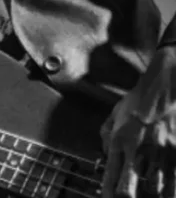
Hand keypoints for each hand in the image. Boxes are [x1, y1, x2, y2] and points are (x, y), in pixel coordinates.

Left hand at [100, 46, 175, 197]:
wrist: (163, 89)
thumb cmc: (138, 101)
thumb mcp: (114, 116)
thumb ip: (107, 137)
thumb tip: (107, 155)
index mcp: (120, 143)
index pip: (110, 178)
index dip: (109, 194)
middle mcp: (139, 152)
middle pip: (130, 190)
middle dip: (128, 196)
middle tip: (128, 196)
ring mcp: (161, 155)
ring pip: (157, 190)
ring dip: (154, 192)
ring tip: (152, 191)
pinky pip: (175, 181)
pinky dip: (171, 187)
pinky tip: (168, 188)